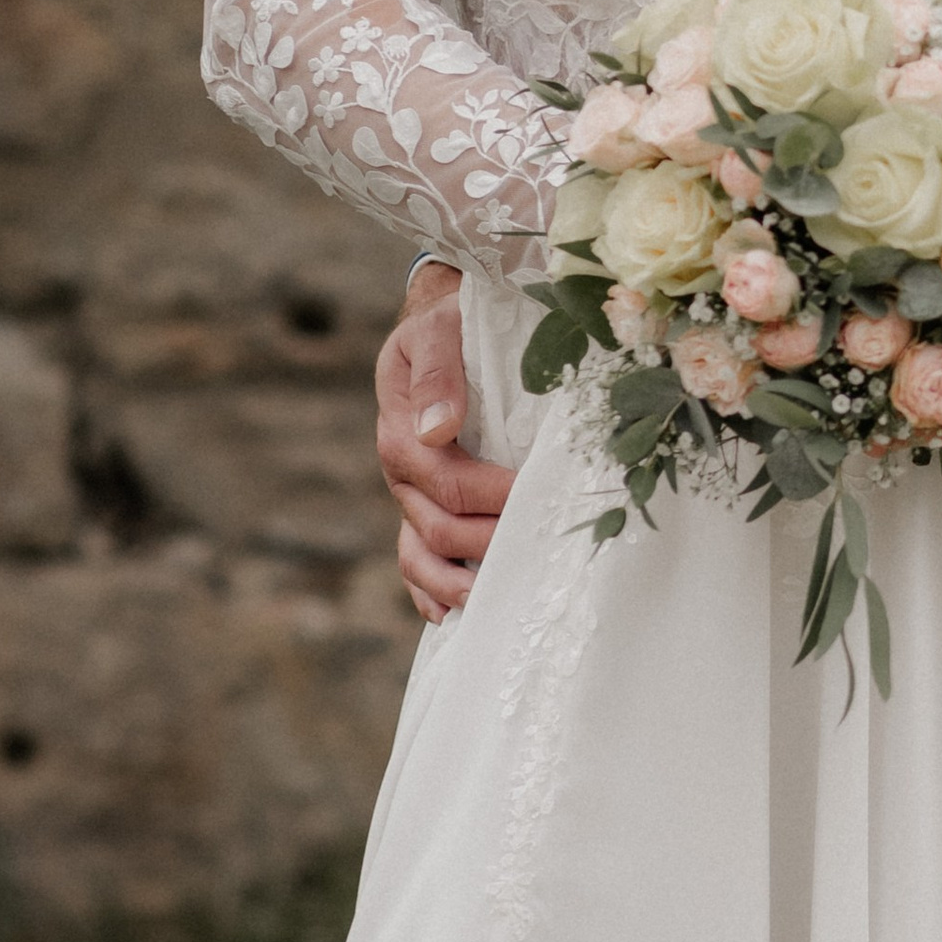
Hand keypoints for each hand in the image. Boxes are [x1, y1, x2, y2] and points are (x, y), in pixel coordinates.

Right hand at [377, 264, 512, 622]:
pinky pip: (415, 563)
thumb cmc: (450, 324)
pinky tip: (458, 617)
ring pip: (419, 555)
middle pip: (436, 527)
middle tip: (539, 550)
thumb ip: (437, 371)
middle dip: (487, 543)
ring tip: (495, 602)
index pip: (443, 478)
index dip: (490, 493)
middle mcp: (402, 472)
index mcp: (402, 430)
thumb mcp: (438, 329)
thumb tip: (438, 428)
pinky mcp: (423, 508)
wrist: (444, 325)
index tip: (536, 495)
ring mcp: (410, 496)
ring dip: (455, 586)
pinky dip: (432, 593)